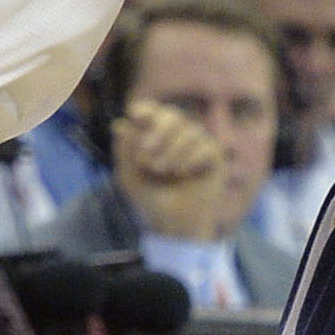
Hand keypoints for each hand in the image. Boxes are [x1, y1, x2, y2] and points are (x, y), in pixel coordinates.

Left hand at [113, 100, 228, 239]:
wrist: (174, 224)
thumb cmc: (151, 200)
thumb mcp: (129, 178)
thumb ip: (123, 152)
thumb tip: (120, 124)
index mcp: (155, 135)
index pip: (152, 111)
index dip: (146, 109)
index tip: (136, 115)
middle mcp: (177, 135)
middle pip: (172, 115)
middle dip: (159, 131)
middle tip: (147, 155)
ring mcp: (198, 144)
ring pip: (190, 130)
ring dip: (173, 150)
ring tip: (164, 171)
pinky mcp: (214, 157)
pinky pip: (206, 146)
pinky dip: (191, 159)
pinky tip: (184, 173)